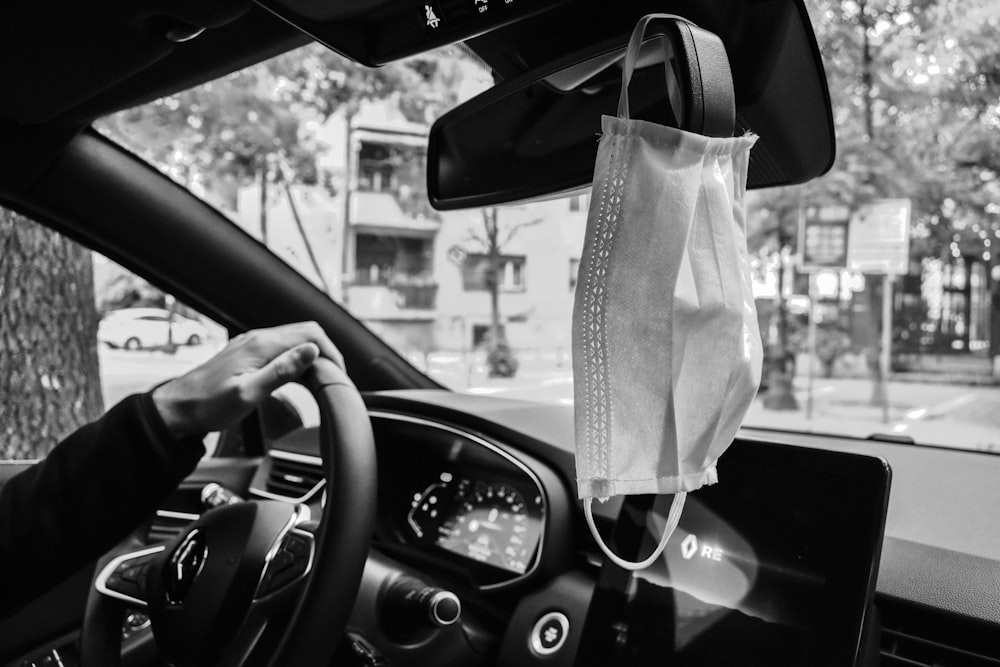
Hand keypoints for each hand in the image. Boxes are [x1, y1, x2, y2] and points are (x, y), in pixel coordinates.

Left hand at [151, 321, 343, 437]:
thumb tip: (312, 351)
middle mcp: (257, 339)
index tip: (338, 374)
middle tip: (334, 378)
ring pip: (294, 340)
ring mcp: (252, 345)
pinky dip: (297, 359)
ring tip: (320, 380)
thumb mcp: (248, 393)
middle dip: (326, 352)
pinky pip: (281, 348)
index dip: (331, 352)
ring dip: (312, 356)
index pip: (310, 334)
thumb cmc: (207, 406)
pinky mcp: (248, 354)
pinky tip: (299, 378)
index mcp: (260, 345)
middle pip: (305, 332)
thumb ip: (282, 371)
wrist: (177, 409)